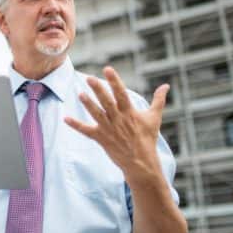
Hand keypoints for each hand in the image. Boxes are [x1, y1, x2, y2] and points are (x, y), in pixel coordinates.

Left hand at [64, 66, 168, 182]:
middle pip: (107, 102)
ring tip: (80, 94)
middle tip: (90, 78)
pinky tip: (65, 118)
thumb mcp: (154, 118)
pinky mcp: (101, 138)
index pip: (121, 93)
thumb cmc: (148, 139)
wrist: (141, 163)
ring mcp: (109, 129)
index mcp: (130, 112)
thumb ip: (158, 100)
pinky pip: (86, 131)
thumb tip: (166, 86)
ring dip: (88, 104)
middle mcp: (118, 119)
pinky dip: (76, 125)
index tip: (107, 69)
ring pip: (96, 114)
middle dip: (98, 90)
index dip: (114, 81)